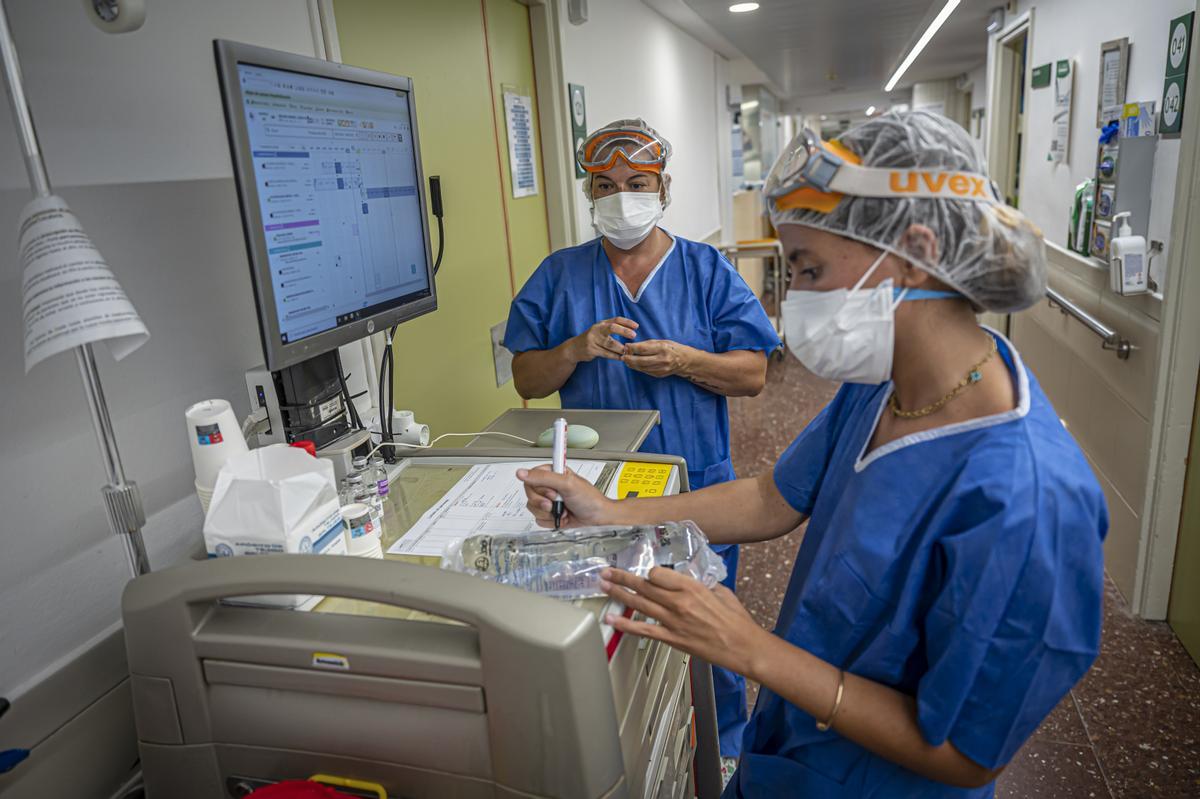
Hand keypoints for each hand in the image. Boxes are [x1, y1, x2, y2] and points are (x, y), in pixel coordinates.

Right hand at [517, 464, 617, 527]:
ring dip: (548, 513)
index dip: (538, 487)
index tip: (552, 492)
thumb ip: (544, 477)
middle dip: (543, 502)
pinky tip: (562, 517)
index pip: (531, 477)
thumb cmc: (590, 499)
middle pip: (530, 494)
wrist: (598, 519)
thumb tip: (522, 473)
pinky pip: (539, 520)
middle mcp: (549, 486)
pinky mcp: (549, 515)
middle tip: (556, 502)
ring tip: (563, 510)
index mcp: (553, 473)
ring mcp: (549, 501)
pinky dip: (551, 521)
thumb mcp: (567, 484)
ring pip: (533, 508)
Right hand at [570, 317, 638, 362]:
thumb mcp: (600, 331)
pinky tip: (621, 358)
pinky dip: (614, 356)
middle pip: (612, 328)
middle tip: (634, 336)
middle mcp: (597, 329)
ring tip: (628, 350)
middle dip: (624, 331)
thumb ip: (612, 329)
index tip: (637, 326)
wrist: (574, 348)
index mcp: (601, 324)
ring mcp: (593, 339)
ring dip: (620, 347)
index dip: (627, 322)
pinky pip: (606, 353)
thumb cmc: (593, 339)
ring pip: (610, 343)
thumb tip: (631, 331)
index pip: (616, 319)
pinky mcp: (591, 350)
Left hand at [600, 566, 767, 677]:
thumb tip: (686, 578)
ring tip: (603, 586)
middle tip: (607, 572)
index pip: (658, 573)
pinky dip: (624, 625)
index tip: (647, 573)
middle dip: (621, 577)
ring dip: (618, 594)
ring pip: (639, 604)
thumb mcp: (720, 590)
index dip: (649, 572)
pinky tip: (612, 620)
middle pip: (643, 585)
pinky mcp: (672, 638)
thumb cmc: (736, 620)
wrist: (743, 646)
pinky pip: (643, 630)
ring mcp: (673, 621)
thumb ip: (700, 583)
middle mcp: (679, 602)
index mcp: (691, 587)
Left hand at [622, 339, 693, 377]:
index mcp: (662, 348)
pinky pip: (644, 371)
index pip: (643, 349)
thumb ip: (647, 344)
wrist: (684, 361)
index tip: (625, 346)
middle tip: (622, 355)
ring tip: (626, 359)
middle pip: (640, 360)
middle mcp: (661, 360)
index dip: (632, 348)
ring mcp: (660, 369)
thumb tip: (631, 346)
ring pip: (641, 367)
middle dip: (628, 358)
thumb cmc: (672, 348)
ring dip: (631, 364)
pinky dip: (637, 367)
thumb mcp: (661, 341)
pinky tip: (633, 364)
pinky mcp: (658, 375)